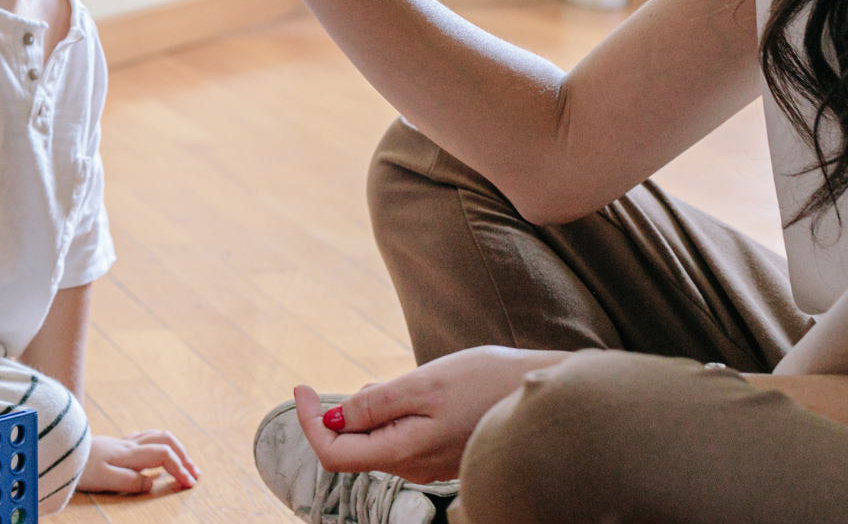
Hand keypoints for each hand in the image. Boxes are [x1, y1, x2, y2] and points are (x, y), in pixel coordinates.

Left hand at [76, 431, 200, 494]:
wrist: (57, 449)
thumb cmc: (79, 467)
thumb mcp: (105, 479)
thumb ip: (131, 481)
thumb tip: (152, 482)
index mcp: (129, 454)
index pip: (164, 455)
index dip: (180, 468)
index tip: (189, 484)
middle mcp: (128, 444)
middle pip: (165, 440)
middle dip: (183, 455)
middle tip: (194, 473)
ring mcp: (121, 442)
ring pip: (156, 436)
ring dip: (174, 448)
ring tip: (184, 462)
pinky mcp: (114, 444)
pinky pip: (144, 437)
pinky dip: (159, 444)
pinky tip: (157, 454)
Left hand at [293, 346, 568, 484]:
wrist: (546, 394)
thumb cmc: (487, 382)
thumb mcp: (423, 383)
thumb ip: (376, 404)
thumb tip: (334, 418)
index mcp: (404, 452)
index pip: (334, 454)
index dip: (309, 422)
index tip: (301, 386)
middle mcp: (413, 466)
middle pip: (352, 447)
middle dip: (338, 413)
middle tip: (342, 381)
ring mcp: (428, 463)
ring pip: (375, 440)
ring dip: (366, 412)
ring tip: (389, 383)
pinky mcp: (441, 451)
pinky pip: (399, 437)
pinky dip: (389, 414)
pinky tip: (410, 391)